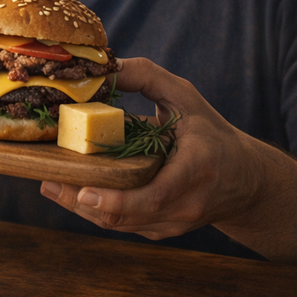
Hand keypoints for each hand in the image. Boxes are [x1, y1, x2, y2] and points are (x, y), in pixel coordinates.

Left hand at [40, 57, 266, 239]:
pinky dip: (98, 211)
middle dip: (83, 203)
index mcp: (195, 169)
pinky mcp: (165, 230)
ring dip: (84, 209)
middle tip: (50, 184)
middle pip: (127, 216)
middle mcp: (187, 204)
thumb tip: (106, 66)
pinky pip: (126, 225)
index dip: (116, 200)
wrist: (246, 180)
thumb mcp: (186, 97)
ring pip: (122, 225)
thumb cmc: (212, 132)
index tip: (84, 191)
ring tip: (52, 187)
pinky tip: (73, 194)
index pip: (153, 196)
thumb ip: (147, 77)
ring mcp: (176, 223)